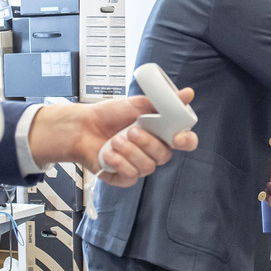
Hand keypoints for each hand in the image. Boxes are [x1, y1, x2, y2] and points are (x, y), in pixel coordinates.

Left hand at [30, 89, 197, 187]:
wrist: (82, 127)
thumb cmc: (108, 115)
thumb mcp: (137, 104)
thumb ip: (163, 102)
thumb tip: (188, 94)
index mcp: (160, 133)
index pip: (185, 142)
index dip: (186, 141)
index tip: (177, 137)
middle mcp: (152, 151)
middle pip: (165, 156)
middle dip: (147, 143)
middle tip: (130, 130)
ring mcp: (138, 165)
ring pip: (148, 167)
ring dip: (129, 151)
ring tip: (114, 140)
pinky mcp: (124, 177)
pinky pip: (131, 176)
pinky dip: (119, 163)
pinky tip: (108, 153)